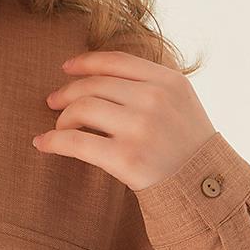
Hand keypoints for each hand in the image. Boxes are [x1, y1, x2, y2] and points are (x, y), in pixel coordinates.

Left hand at [32, 50, 215, 192]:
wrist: (206, 188)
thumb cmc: (188, 146)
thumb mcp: (180, 103)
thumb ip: (148, 85)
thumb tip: (95, 78)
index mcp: (168, 81)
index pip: (116, 61)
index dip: (85, 62)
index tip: (66, 68)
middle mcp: (155, 100)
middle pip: (93, 84)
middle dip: (67, 92)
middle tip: (53, 102)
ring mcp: (140, 128)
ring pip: (81, 108)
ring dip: (62, 117)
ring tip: (59, 127)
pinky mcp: (126, 158)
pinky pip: (75, 141)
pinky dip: (53, 140)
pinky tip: (43, 143)